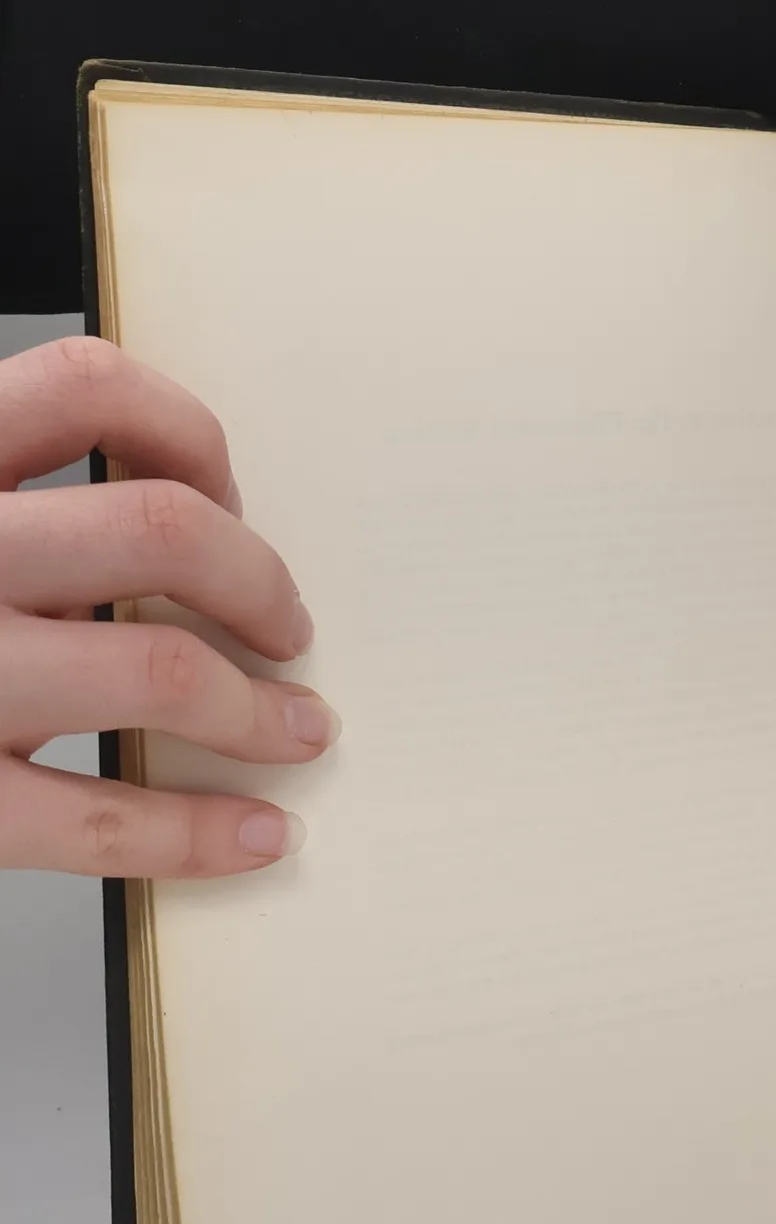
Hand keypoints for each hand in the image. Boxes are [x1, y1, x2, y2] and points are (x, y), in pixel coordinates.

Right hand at [0, 338, 335, 876]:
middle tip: (287, 627)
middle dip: (260, 582)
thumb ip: (1, 502)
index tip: (223, 497)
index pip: (82, 386)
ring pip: (157, 665)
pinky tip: (256, 836)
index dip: (187, 438)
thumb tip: (184, 529)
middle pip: (159, 528)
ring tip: (298, 729)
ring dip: (259, 706)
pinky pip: (101, 816)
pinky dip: (202, 833)